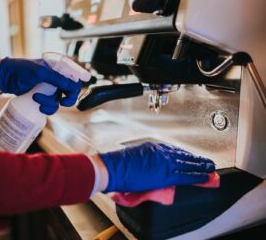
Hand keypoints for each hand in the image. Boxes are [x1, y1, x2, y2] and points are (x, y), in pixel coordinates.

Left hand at [0, 57, 82, 114]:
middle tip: (63, 102)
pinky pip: (51, 106)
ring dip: (50, 103)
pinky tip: (38, 106)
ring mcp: (50, 89)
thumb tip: (73, 86)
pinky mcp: (43, 97)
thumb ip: (57, 78)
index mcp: (58, 68)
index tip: (72, 93)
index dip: (77, 85)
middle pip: (71, 91)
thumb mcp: (40, 72)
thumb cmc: (21, 69)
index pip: (75, 77)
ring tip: (36, 98)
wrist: (4, 78)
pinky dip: (47, 109)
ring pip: (59, 101)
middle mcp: (57, 78)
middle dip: (68, 99)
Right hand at [98, 142, 215, 192]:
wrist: (113, 168)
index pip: (173, 150)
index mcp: (152, 147)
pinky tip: (205, 176)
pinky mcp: (166, 174)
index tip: (190, 157)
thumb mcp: (133, 158)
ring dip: (201, 166)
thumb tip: (151, 168)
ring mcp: (164, 162)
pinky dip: (197, 176)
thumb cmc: (118, 164)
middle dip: (196, 159)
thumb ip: (146, 160)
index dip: (184, 155)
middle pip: (183, 155)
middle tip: (206, 161)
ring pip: (188, 164)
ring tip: (210, 168)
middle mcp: (161, 152)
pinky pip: (186, 174)